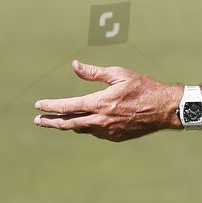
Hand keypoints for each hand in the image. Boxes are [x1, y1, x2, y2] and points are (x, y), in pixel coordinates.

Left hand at [34, 61, 178, 139]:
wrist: (163, 109)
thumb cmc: (142, 88)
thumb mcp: (119, 74)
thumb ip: (94, 73)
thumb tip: (74, 65)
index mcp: (99, 103)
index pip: (67, 106)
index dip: (51, 106)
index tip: (38, 106)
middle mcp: (101, 120)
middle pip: (68, 123)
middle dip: (51, 122)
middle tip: (38, 121)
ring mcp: (108, 131)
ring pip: (82, 128)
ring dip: (70, 124)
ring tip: (59, 121)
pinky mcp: (116, 137)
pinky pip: (96, 132)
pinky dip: (88, 127)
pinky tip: (86, 122)